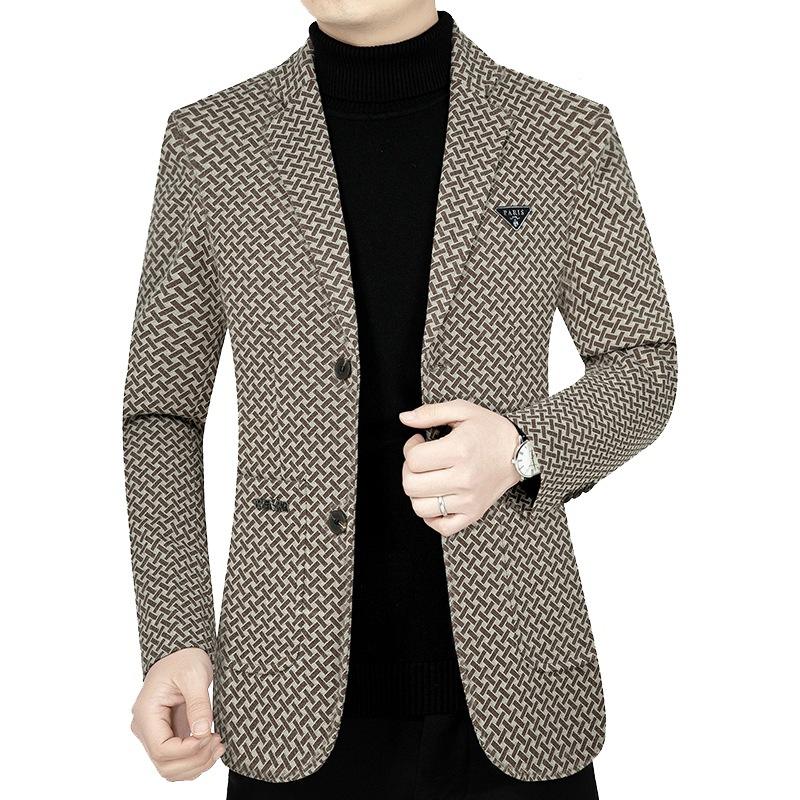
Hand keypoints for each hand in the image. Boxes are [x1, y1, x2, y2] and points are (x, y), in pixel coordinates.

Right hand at [131, 648, 223, 780]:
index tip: (210, 736)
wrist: (181, 652)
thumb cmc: (184, 659)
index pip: (162, 750)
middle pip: (165, 765)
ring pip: (171, 768)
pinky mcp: (168, 735)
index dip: (188, 750)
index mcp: (146, 713)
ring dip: (196, 764)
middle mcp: (146, 728)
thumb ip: (198, 704)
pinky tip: (212, 745)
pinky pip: (178, 760)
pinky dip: (195, 760)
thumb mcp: (194, 675)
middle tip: (218, 742)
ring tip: (218, 745)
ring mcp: (156, 734)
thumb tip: (202, 732)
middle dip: (195, 760)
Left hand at [399, 399, 521, 536]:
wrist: (521, 452)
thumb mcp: (462, 410)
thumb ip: (430, 412)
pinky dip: (432, 516)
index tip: (419, 442)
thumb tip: (404, 418)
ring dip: (418, 493)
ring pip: (420, 508)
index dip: (410, 448)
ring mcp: (469, 500)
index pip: (413, 460)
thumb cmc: (490, 430)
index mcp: (459, 450)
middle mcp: (464, 478)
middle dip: (409, 470)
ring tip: (428, 478)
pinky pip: (442, 528)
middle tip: (421, 461)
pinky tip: (436, 498)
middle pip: (412, 485)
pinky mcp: (474, 514)